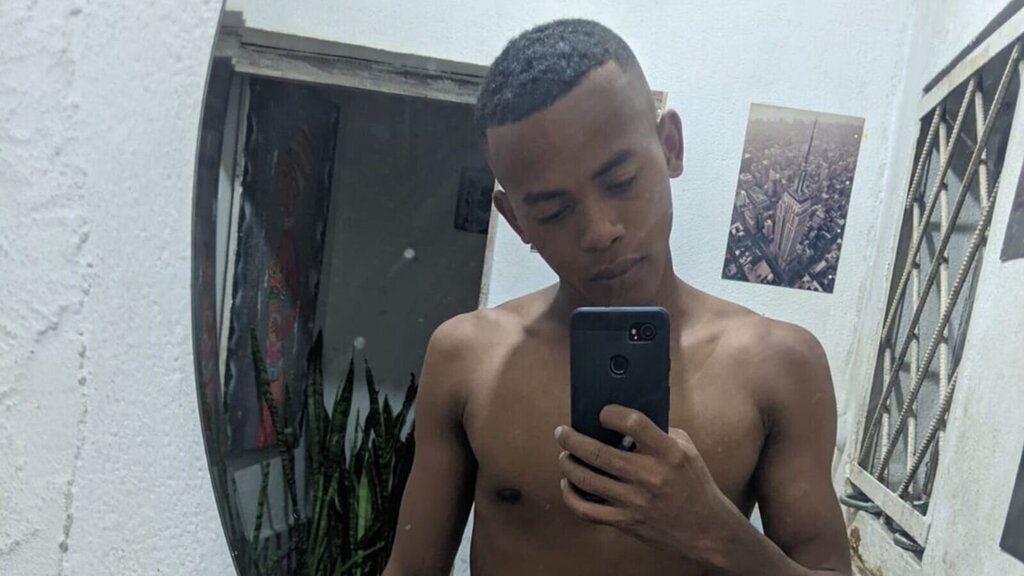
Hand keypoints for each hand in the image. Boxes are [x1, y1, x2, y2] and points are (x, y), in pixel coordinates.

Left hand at [554, 405, 738, 561]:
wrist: (707, 530)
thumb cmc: (694, 484)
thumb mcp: (686, 450)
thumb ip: (658, 432)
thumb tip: (622, 422)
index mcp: (668, 453)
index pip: (632, 423)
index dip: (610, 413)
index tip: (601, 413)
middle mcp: (649, 476)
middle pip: (596, 452)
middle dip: (571, 439)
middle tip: (561, 432)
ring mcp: (635, 502)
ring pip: (586, 479)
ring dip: (567, 464)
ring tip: (564, 455)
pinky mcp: (626, 522)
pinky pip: (586, 510)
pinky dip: (570, 496)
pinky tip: (568, 485)